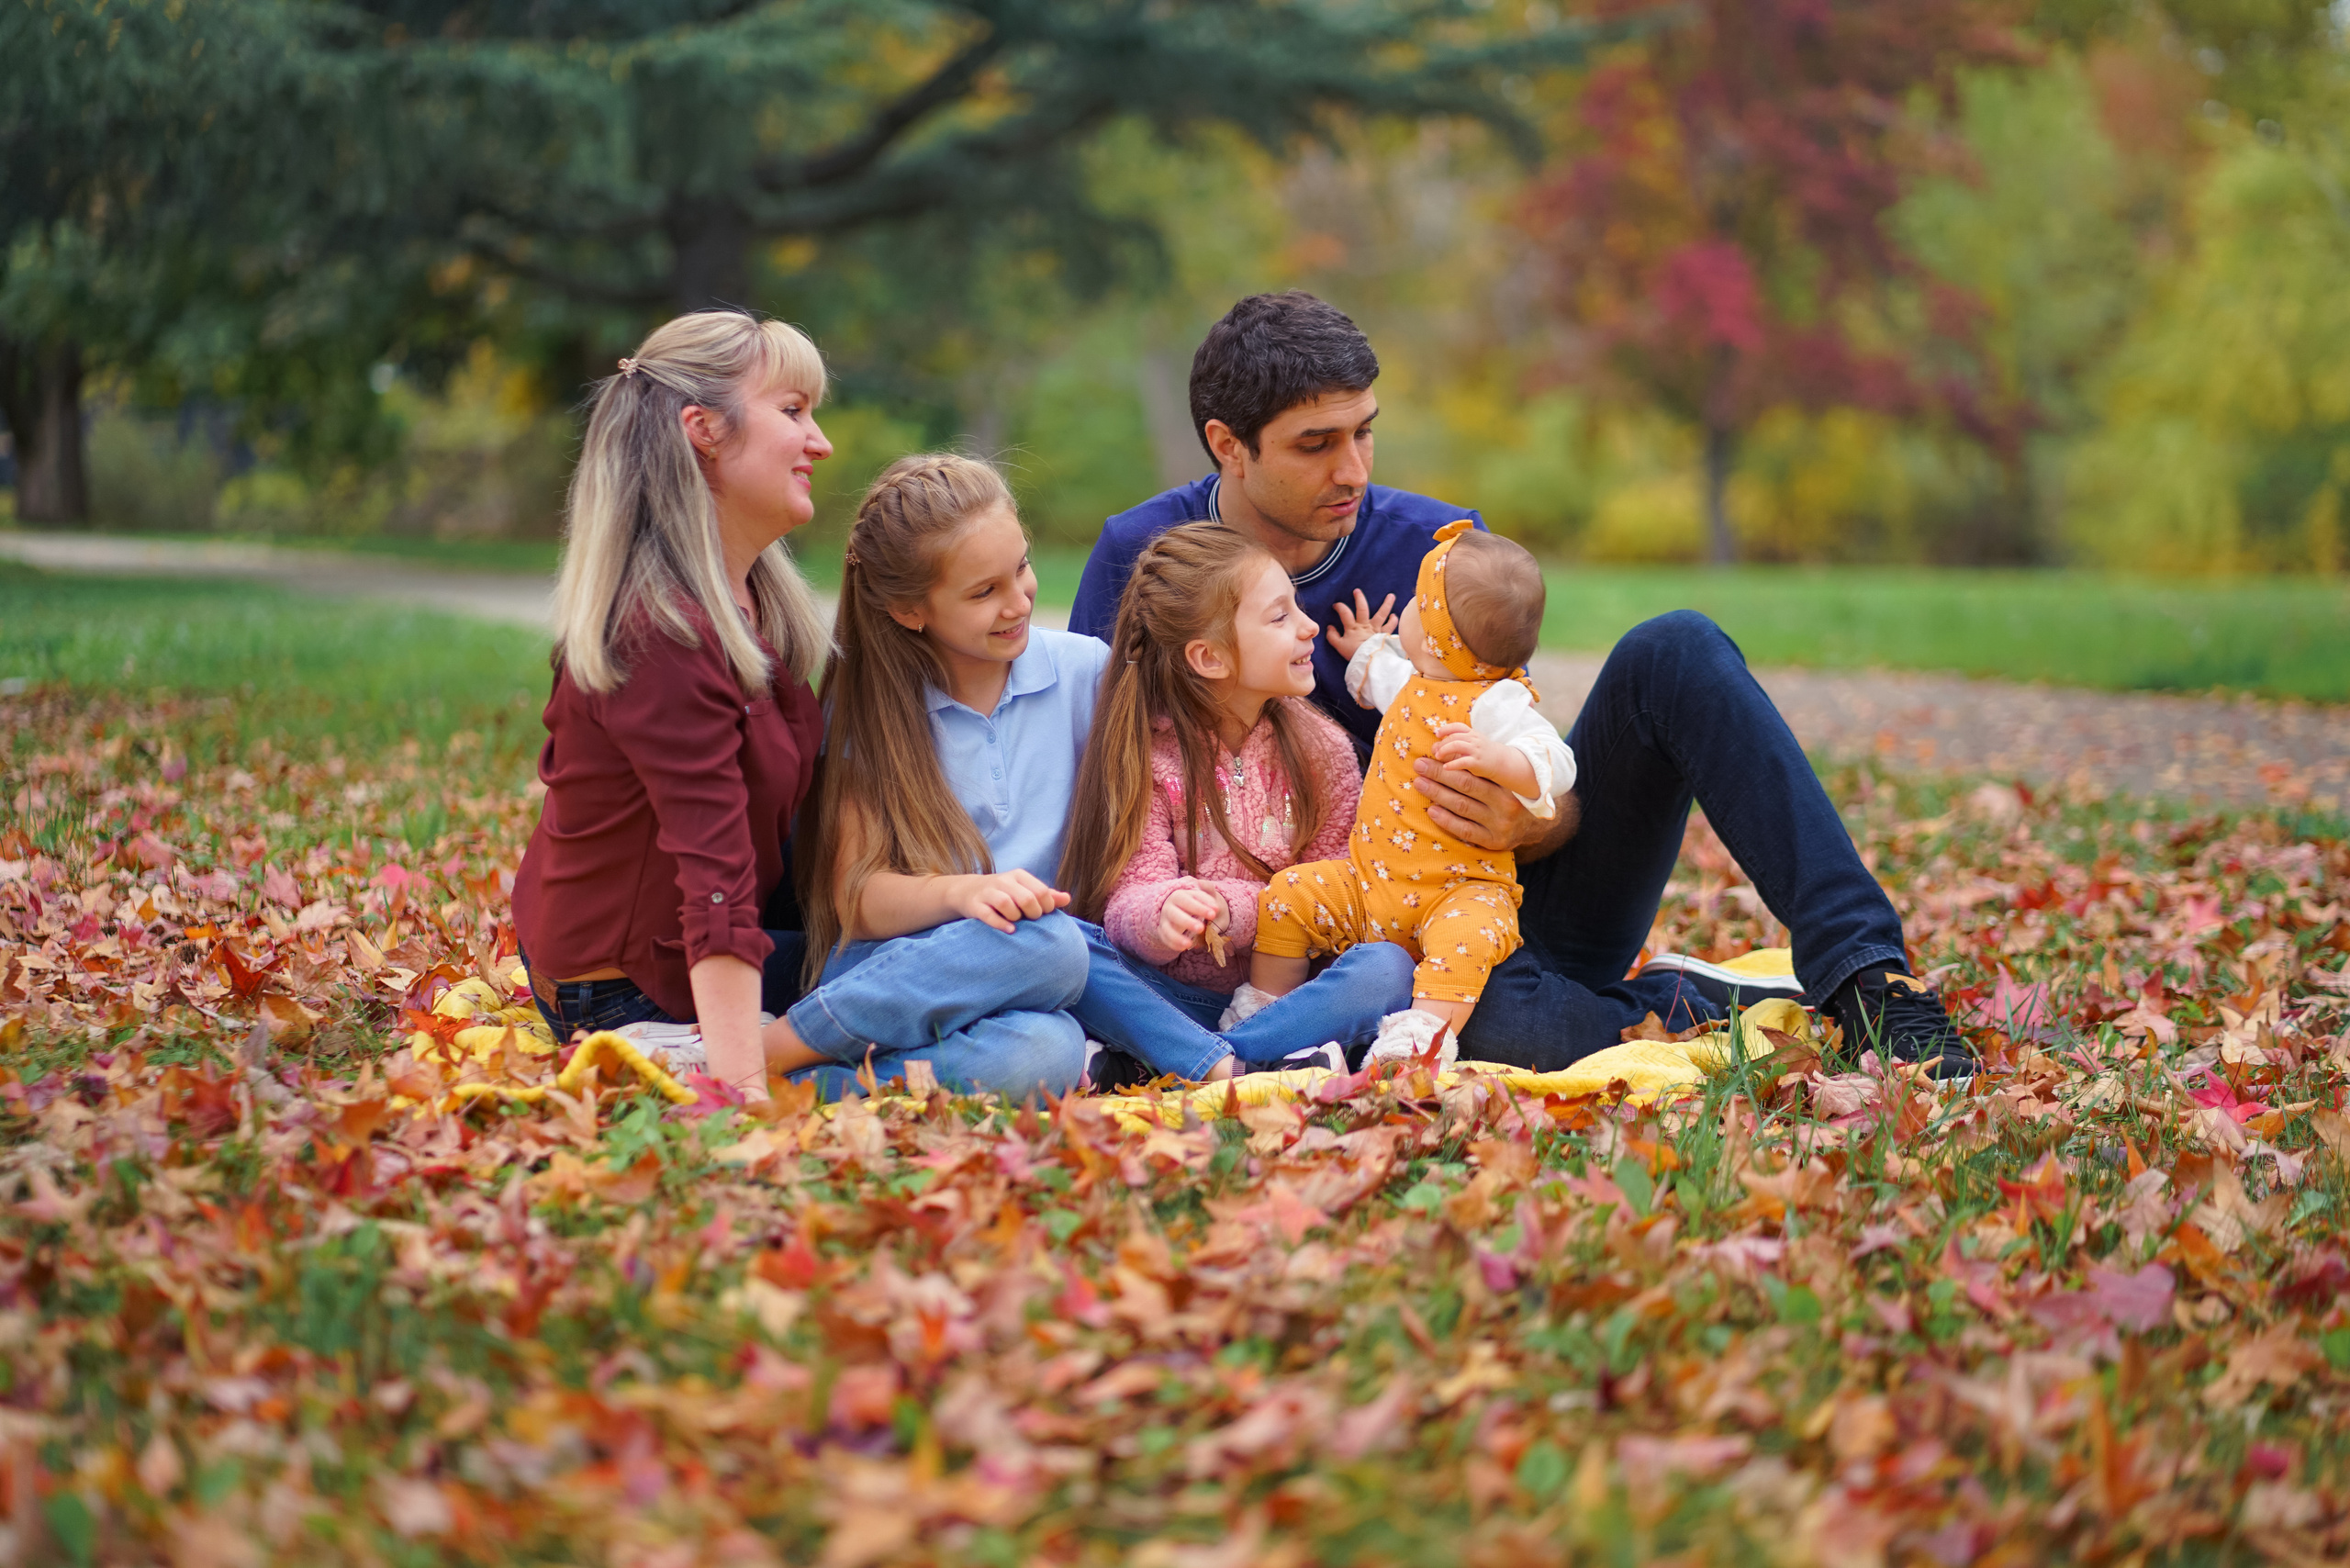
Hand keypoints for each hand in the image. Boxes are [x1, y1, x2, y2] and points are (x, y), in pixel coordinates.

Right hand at [949, 870, 1070, 932]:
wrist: (968, 891)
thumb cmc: (1005, 893)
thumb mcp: (1025, 889)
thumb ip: (1046, 895)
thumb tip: (1068, 898)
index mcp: (1019, 876)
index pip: (1041, 891)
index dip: (1047, 906)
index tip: (1043, 914)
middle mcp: (1003, 881)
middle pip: (1026, 898)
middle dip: (1033, 913)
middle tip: (1031, 919)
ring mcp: (988, 892)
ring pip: (1006, 904)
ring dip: (1016, 917)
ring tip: (1017, 922)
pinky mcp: (975, 905)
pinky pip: (988, 915)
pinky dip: (1000, 924)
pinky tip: (1010, 930)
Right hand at [1155, 881, 1225, 951]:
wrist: (1183, 907)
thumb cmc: (1197, 901)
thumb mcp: (1204, 893)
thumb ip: (1208, 891)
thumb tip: (1209, 896)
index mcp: (1180, 895)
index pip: (1189, 899)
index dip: (1201, 905)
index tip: (1215, 911)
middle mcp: (1170, 907)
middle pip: (1175, 914)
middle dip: (1187, 921)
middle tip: (1201, 928)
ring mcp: (1165, 919)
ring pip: (1167, 928)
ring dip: (1177, 936)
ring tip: (1189, 944)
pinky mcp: (1163, 931)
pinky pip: (1165, 938)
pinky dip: (1173, 943)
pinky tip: (1184, 948)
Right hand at [1324, 589, 1396, 662]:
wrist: (1368, 661)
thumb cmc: (1353, 654)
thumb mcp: (1339, 646)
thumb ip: (1332, 636)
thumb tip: (1329, 627)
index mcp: (1353, 628)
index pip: (1345, 613)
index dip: (1340, 607)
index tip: (1336, 605)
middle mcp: (1365, 625)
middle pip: (1362, 608)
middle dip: (1359, 598)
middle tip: (1357, 591)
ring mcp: (1375, 629)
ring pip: (1381, 614)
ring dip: (1387, 604)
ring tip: (1391, 596)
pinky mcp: (1383, 635)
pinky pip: (1390, 627)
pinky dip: (1393, 621)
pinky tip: (1394, 616)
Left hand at [1412, 755, 1547, 853]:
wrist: (1531, 829)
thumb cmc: (1508, 798)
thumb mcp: (1503, 782)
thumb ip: (1482, 771)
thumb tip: (1450, 752)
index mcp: (1507, 784)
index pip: (1475, 771)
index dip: (1452, 762)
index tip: (1433, 753)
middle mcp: (1505, 804)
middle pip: (1466, 785)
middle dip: (1439, 774)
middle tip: (1420, 765)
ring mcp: (1499, 824)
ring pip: (1463, 806)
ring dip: (1438, 793)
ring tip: (1420, 783)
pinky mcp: (1493, 841)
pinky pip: (1465, 830)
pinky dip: (1446, 820)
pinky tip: (1431, 810)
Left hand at [1429, 721, 1502, 775]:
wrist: (1501, 762)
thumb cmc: (1482, 753)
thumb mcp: (1472, 743)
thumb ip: (1456, 742)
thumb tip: (1435, 746)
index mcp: (1472, 733)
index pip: (1458, 726)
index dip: (1446, 729)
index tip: (1438, 734)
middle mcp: (1474, 739)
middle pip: (1454, 736)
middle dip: (1442, 743)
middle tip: (1435, 751)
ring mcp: (1476, 750)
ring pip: (1456, 745)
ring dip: (1444, 750)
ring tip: (1438, 756)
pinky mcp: (1477, 762)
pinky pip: (1462, 761)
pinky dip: (1452, 764)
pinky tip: (1445, 767)